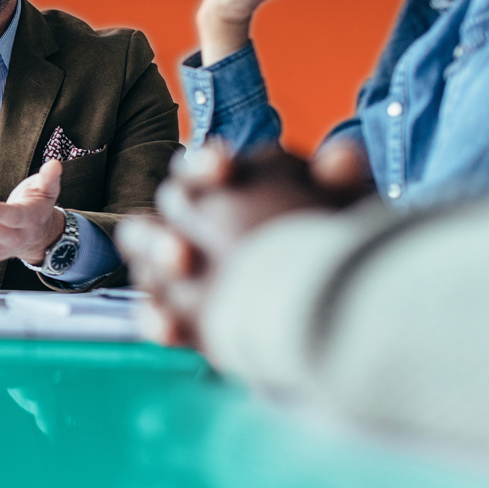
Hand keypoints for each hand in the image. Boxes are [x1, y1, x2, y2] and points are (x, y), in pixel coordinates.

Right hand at [118, 141, 371, 348]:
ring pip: (146, 258)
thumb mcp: (339, 209)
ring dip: (155, 259)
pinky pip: (156, 316)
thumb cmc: (323, 241)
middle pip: (165, 212)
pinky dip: (158, 320)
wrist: (329, 302)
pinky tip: (171, 328)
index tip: (224, 167)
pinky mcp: (179, 314)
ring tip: (179, 266)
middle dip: (174, 216)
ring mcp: (177, 269)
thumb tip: (342, 158)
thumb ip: (338, 182)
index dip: (203, 165)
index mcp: (219, 188)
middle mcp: (189, 223)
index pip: (196, 169)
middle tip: (188, 236)